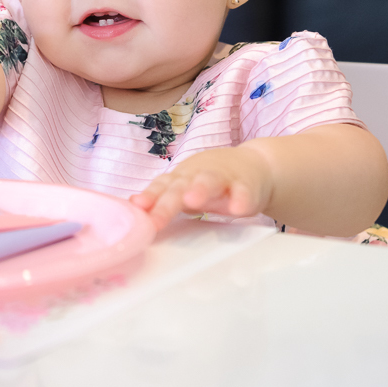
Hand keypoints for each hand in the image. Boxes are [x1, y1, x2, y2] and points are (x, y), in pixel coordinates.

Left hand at [130, 145, 270, 230]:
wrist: (254, 166)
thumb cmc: (211, 181)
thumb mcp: (185, 188)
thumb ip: (161, 198)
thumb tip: (132, 206)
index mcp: (181, 179)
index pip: (161, 188)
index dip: (149, 198)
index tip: (136, 209)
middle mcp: (198, 176)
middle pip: (180, 187)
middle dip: (167, 204)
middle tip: (155, 220)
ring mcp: (223, 179)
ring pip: (210, 182)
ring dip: (201, 190)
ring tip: (193, 201)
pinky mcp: (247, 186)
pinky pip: (243, 192)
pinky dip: (241, 199)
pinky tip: (238, 209)